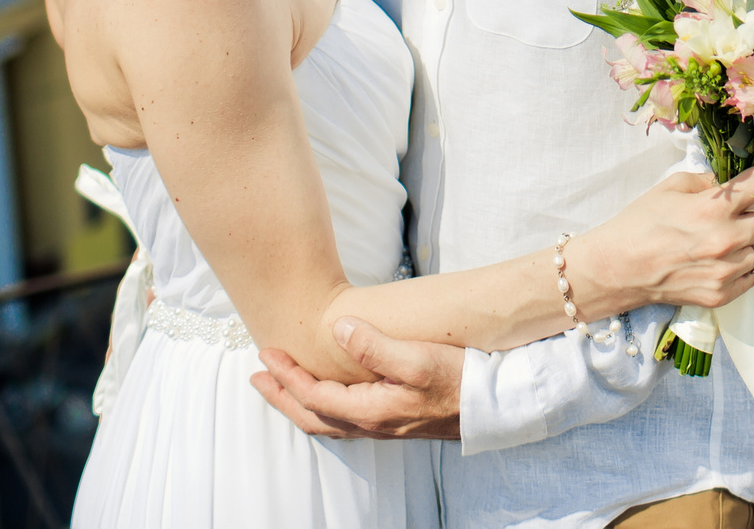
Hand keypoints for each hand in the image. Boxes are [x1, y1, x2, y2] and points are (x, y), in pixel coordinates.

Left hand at [250, 319, 463, 440]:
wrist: (496, 405)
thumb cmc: (461, 379)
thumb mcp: (418, 358)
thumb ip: (374, 346)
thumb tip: (338, 328)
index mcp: (371, 411)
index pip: (313, 397)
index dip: (286, 376)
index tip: (265, 354)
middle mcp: (372, 424)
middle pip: (312, 417)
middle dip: (281, 397)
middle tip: (257, 377)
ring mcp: (384, 425)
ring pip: (327, 421)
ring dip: (299, 403)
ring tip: (282, 385)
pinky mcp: (396, 420)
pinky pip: (345, 419)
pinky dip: (323, 407)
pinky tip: (327, 395)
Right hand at [580, 167, 753, 311]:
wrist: (618, 268)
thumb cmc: (640, 223)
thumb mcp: (671, 187)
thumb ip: (707, 181)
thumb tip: (730, 185)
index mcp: (712, 209)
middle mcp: (725, 240)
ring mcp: (726, 271)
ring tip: (748, 231)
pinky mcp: (722, 294)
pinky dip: (752, 261)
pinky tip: (734, 255)